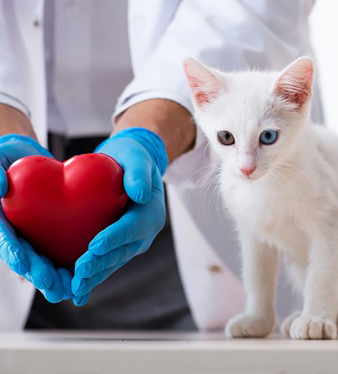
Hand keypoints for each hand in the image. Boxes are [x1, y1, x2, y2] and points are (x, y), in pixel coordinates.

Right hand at [0, 134, 71, 301]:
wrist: (30, 159)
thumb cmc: (9, 157)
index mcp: (0, 220)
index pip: (5, 239)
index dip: (14, 252)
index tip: (25, 264)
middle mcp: (15, 232)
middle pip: (26, 257)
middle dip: (39, 273)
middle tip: (55, 286)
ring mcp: (34, 234)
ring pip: (45, 259)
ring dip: (57, 276)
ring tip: (71, 289)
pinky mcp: (53, 231)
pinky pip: (62, 247)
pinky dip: (72, 261)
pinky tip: (83, 275)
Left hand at [71, 128, 167, 305]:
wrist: (132, 167)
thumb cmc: (133, 159)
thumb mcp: (138, 158)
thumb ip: (139, 173)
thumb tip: (140, 193)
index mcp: (151, 213)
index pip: (132, 227)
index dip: (114, 237)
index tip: (94, 246)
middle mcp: (144, 232)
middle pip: (122, 251)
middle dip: (100, 263)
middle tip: (79, 273)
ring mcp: (133, 242)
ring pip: (113, 262)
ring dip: (95, 276)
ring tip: (75, 290)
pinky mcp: (120, 245)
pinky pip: (107, 262)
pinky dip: (93, 276)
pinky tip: (78, 290)